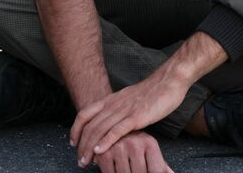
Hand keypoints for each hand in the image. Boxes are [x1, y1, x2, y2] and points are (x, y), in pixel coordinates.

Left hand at [71, 65, 191, 167]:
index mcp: (111, 100)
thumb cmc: (153, 92)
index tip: (74, 143)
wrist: (169, 81)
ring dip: (90, 147)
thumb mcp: (129, 98)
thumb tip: (114, 121)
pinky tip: (100, 151)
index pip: (84, 115)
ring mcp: (124, 110)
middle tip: (80, 160)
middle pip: (90, 126)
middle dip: (82, 145)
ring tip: (86, 161)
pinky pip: (116, 131)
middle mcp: (113, 105)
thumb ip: (120, 108)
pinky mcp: (136, 116)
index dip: (75, 130)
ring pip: (100, 130)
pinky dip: (106, 142)